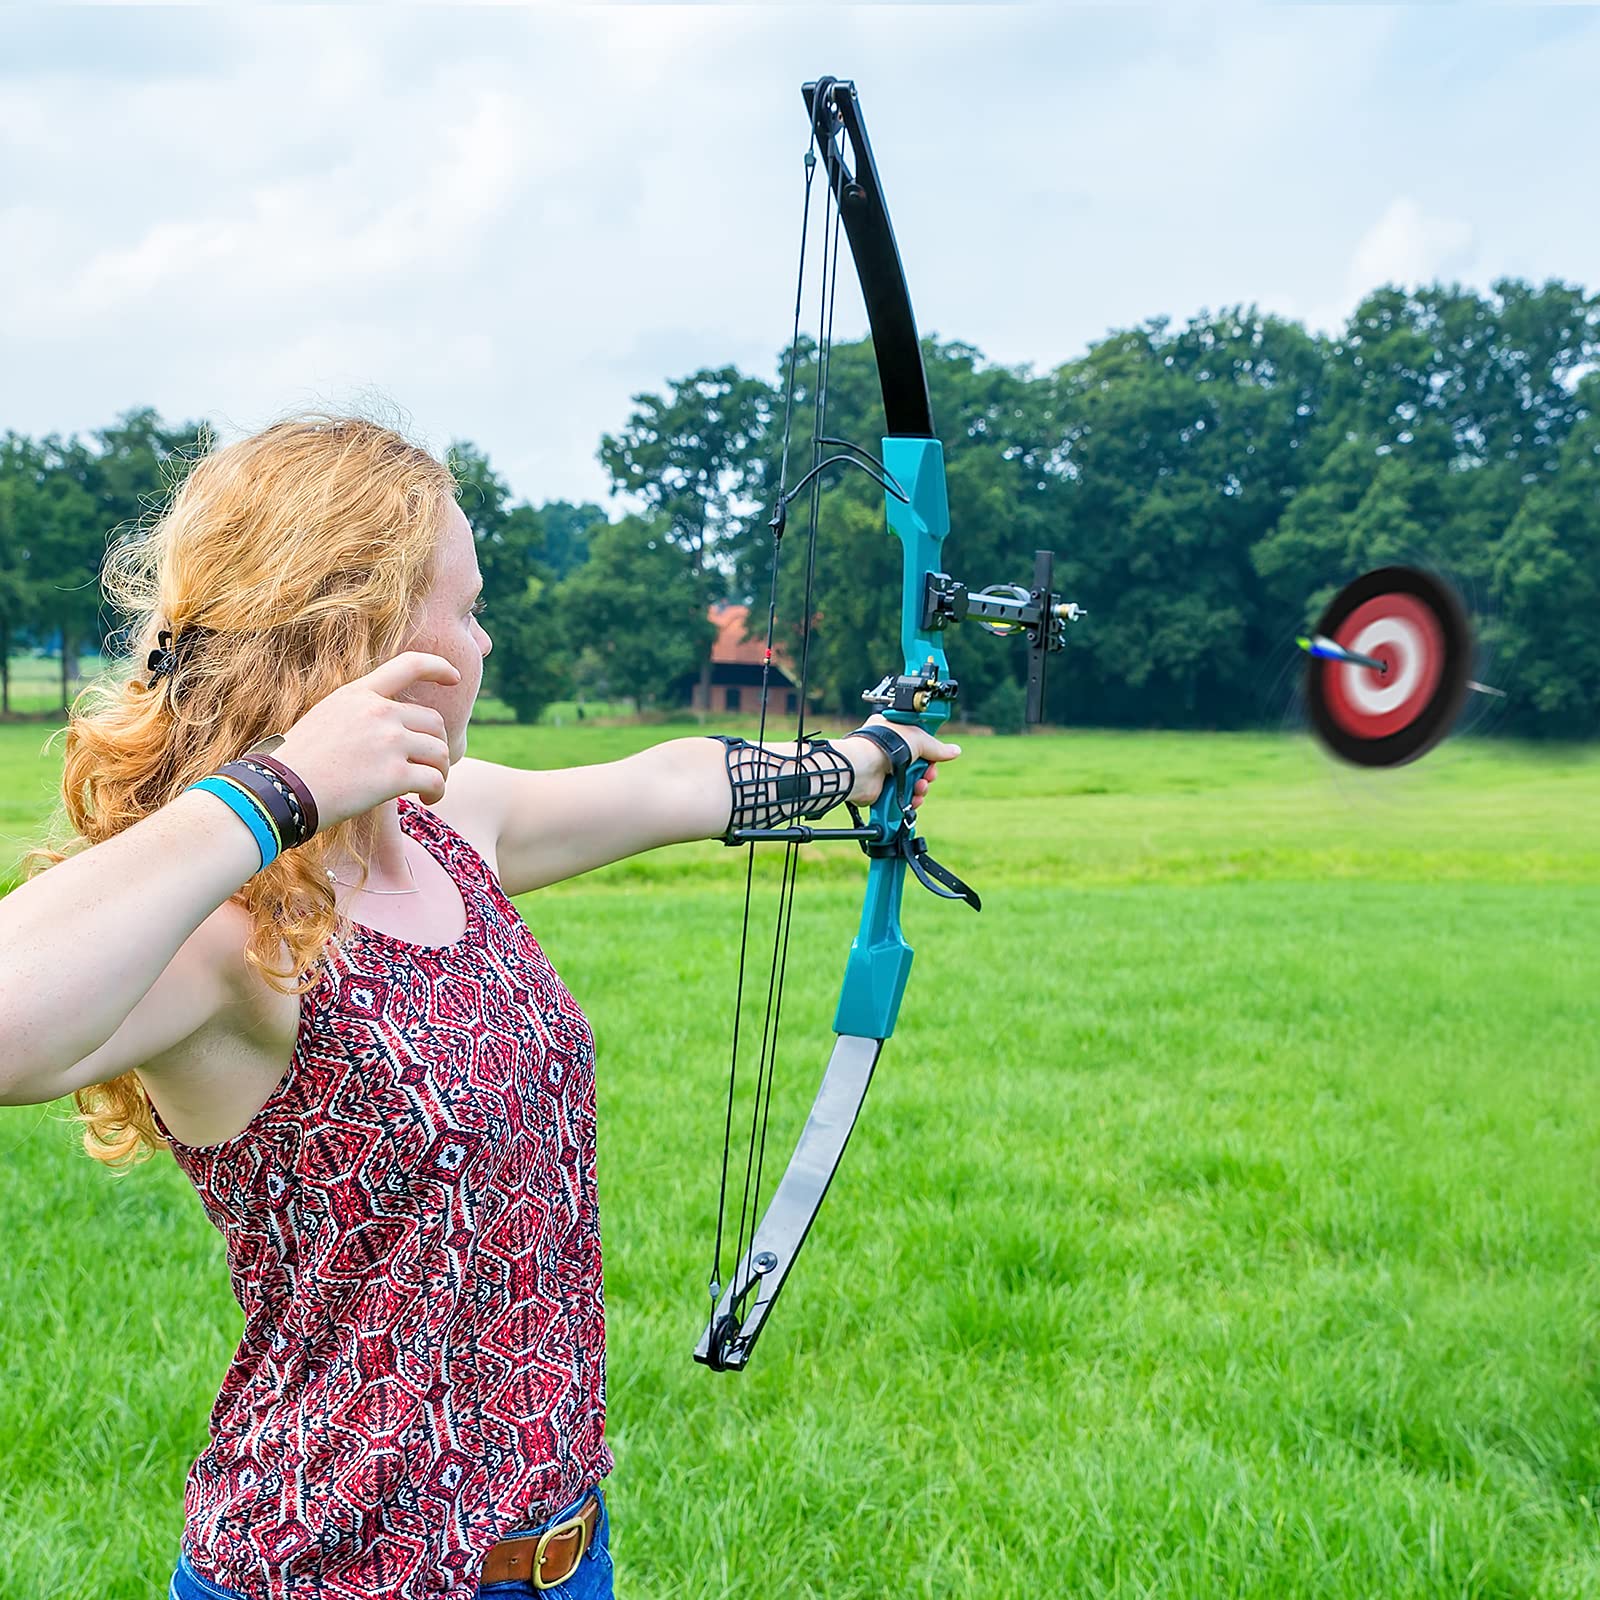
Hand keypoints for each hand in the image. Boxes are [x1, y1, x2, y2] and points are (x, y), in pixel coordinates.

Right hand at [270, 652, 461, 831]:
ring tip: (427, 790)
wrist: (277, 793)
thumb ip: (361, 717)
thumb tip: (393, 732)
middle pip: (434, 722)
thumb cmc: (297, 765)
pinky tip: (427, 800)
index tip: (454, 677)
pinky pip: (435, 780)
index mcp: (358, 694)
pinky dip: (437, 792)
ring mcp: (388, 742)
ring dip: (440, 773)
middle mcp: (378, 712)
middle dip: (436, 746)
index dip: (438, 667)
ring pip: (440, 752)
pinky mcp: (394, 775)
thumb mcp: (326, 720)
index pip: (408, 665)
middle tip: (428, 769)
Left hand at [839, 715, 961, 811]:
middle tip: (929, 774)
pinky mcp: (883, 790)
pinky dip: (911, 800)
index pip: (918, 739)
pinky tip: (914, 799)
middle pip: (918, 764)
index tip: (935, 754)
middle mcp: (888, 750)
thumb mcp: (918, 739)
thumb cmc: (882, 745)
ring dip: (921, 787)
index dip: (929, 748)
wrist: (863, 767)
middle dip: (927, 772)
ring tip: (920, 787)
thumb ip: (937, 748)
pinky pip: (903, 797)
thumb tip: (954, 751)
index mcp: (893, 730)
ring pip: (912, 782)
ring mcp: (885, 770)